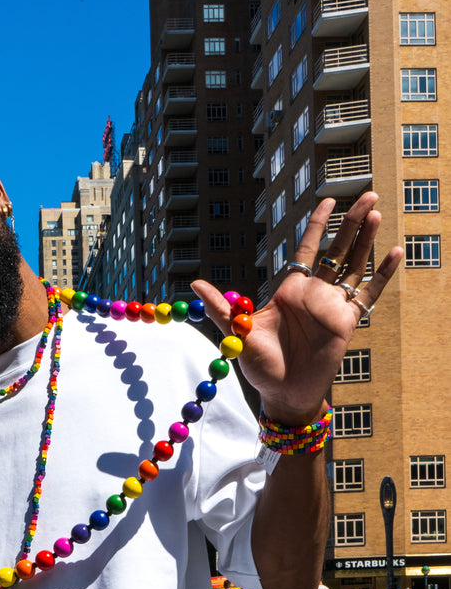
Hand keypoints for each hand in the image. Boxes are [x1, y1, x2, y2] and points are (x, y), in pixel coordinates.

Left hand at [192, 192, 402, 424]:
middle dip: (352, 222)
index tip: (328, 199)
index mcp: (290, 291)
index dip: (319, 223)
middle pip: (337, 249)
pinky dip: (383, 274)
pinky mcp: (347, 323)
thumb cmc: (260, 366)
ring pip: (354, 265)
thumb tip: (192, 284)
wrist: (282, 394)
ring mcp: (333, 307)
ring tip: (378, 212)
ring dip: (367, 240)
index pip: (308, 248)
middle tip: (368, 194)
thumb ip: (219, 307)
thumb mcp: (236, 334)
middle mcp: (314, 294)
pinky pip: (368, 294)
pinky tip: (396, 252)